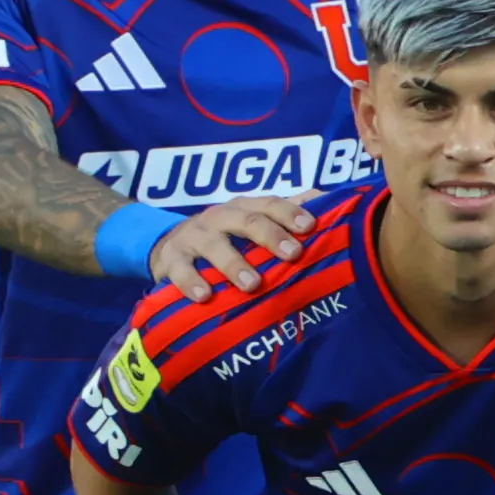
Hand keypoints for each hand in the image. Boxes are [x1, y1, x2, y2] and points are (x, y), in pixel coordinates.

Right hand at [150, 191, 315, 299]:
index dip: (290, 213)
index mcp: (243, 208)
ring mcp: (192, 236)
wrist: (168, 246)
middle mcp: (219, 217)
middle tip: (293, 255)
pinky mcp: (170, 258)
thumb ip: (285, 212)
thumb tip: (326, 197)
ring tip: (252, 284)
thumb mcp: (252, 221)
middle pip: (247, 221)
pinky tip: (205, 296)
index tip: (309, 227)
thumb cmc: (226, 236)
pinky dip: (191, 282)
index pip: (269, 204)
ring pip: (213, 245)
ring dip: (234, 264)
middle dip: (271, 236)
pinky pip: (180, 268)